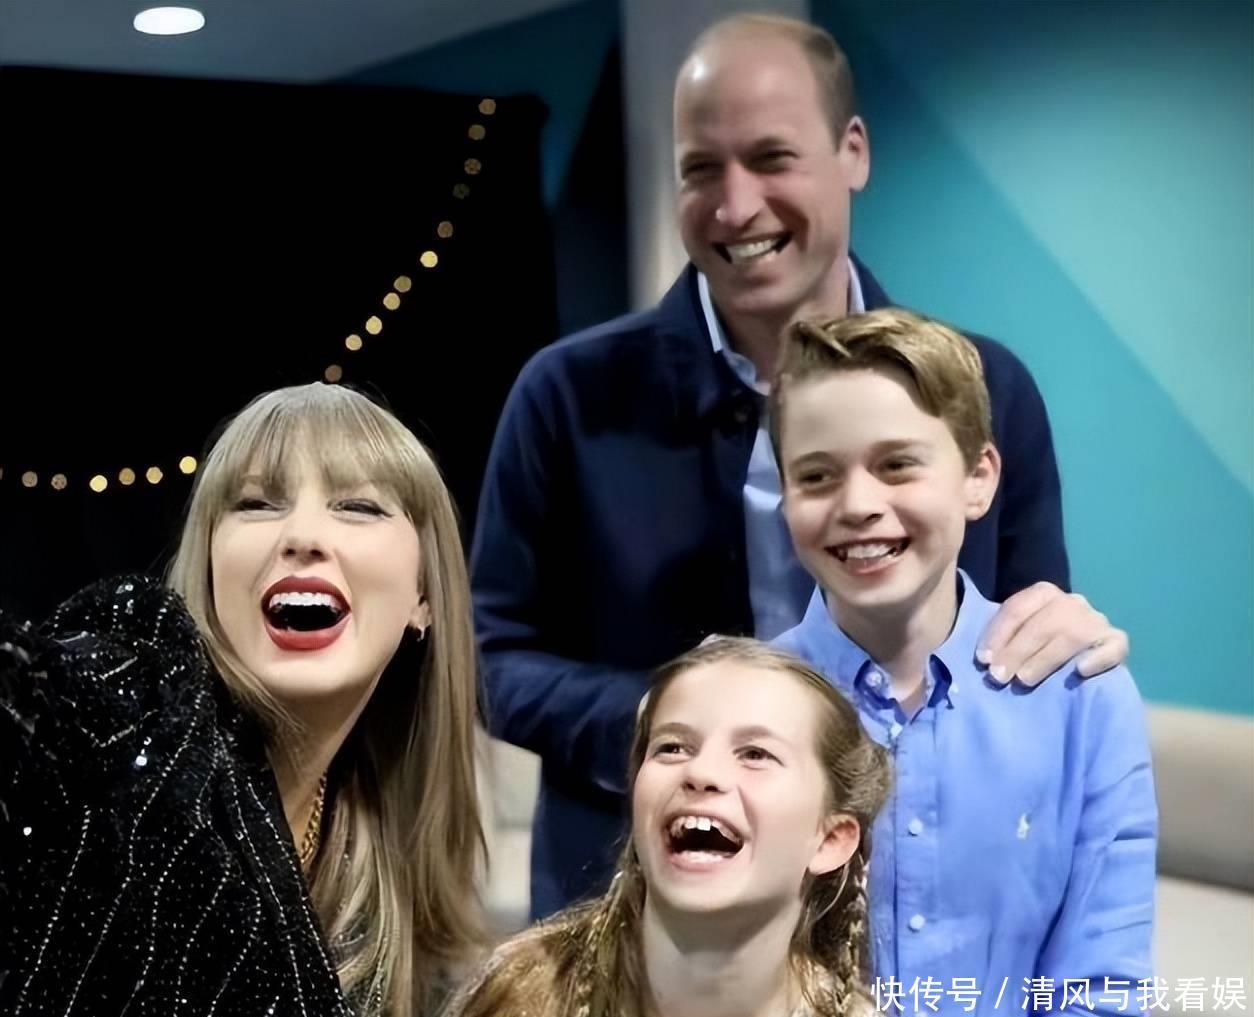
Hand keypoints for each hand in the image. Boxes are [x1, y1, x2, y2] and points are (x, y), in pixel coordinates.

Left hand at [977, 582, 1128, 685]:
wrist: (1082, 663)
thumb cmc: (1038, 650)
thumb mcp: (1018, 638)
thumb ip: (1004, 641)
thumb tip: (984, 659)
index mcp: (1043, 594)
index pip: (1017, 608)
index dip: (998, 634)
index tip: (983, 659)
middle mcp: (1072, 602)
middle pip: (1042, 623)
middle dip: (1016, 650)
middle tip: (998, 676)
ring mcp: (1096, 621)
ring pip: (1073, 635)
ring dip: (1045, 658)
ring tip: (1024, 679)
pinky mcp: (1117, 642)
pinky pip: (1114, 646)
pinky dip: (1097, 658)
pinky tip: (1080, 670)